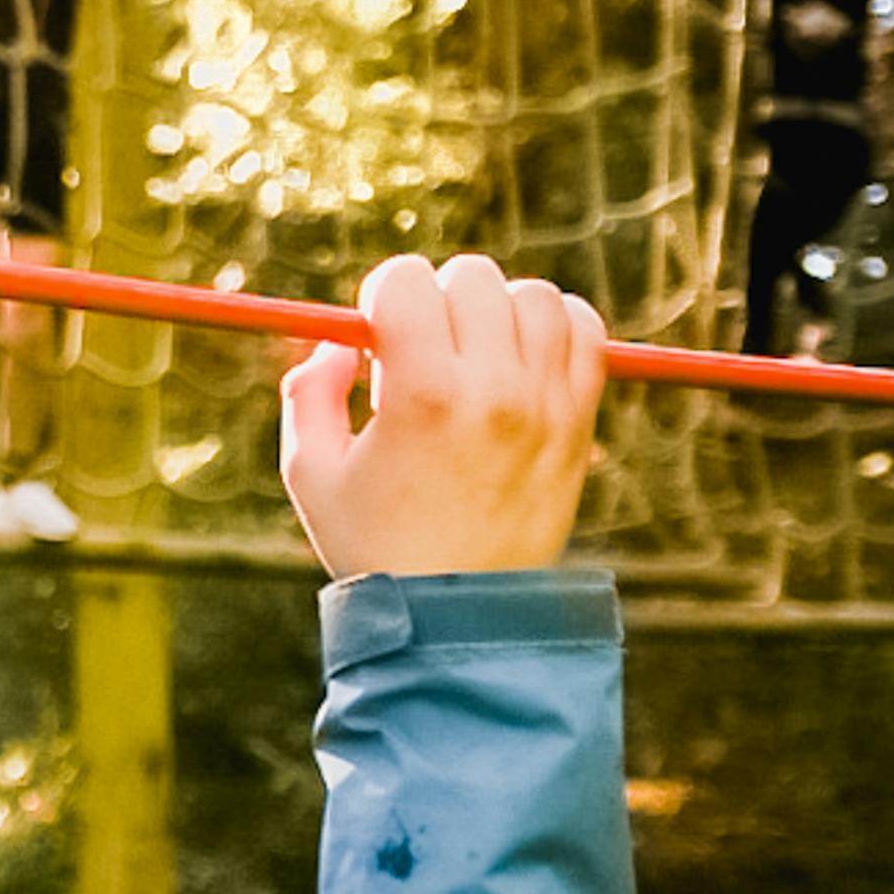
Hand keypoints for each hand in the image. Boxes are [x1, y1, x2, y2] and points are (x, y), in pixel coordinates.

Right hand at [279, 255, 605, 580]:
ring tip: (475, 351)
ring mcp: (545, 404)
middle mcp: (493, 388)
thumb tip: (340, 342)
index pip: (406, 280)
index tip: (375, 333)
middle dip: (435, 298)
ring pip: (533, 295)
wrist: (457, 616)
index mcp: (421, 393)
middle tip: (421, 345)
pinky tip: (522, 353)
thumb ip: (307, 390)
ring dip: (496, 308)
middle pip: (471, 277)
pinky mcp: (578, 421)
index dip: (380, 295)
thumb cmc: (373, 542)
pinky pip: (585, 330)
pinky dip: (555, 324)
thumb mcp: (310, 470)